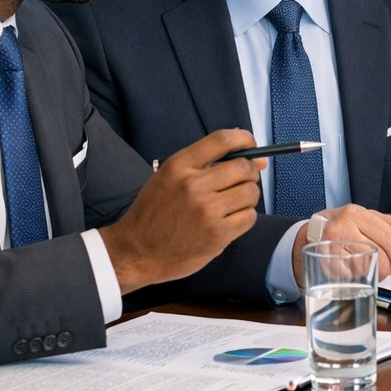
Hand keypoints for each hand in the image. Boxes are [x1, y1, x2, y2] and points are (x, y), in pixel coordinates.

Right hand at [100, 129, 264, 293]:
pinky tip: (229, 220)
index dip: (244, 139)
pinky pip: (249, 217)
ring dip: (248, 196)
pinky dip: (245, 217)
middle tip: (243, 180)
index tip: (251, 144)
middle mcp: (193, 185)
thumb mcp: (168, 178)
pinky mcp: (217, 234)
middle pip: (243, 167)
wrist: (136, 251)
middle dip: (250, 172)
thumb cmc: (154, 213)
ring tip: (233, 203)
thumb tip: (254, 156)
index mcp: (178, 166)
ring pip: (250, 192)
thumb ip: (205, 163)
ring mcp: (207, 211)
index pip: (221, 140)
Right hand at [304, 204, 390, 279]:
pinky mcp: (323, 263)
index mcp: (357, 213)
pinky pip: (350, 277)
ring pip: (366, 268)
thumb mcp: (370, 220)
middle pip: (380, 255)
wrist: (312, 233)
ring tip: (374, 269)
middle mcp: (341, 226)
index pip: (390, 238)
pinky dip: (359, 278)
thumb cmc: (346, 226)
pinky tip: (358, 271)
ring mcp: (330, 245)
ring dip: (376, 275)